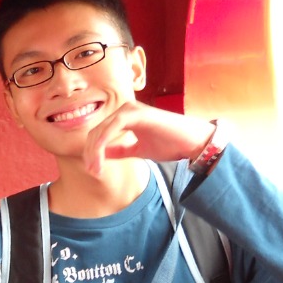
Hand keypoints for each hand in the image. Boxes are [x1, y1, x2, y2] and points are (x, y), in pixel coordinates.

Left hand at [82, 101, 215, 175]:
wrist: (192, 142)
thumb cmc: (169, 144)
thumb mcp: (138, 150)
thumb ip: (120, 150)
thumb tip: (101, 154)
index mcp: (124, 117)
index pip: (99, 133)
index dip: (92, 152)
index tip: (93, 171)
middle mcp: (125, 110)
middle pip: (96, 132)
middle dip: (90, 154)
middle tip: (92, 172)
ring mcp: (130, 110)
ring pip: (101, 131)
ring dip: (94, 152)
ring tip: (96, 170)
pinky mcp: (136, 113)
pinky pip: (111, 128)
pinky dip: (103, 145)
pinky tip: (102, 160)